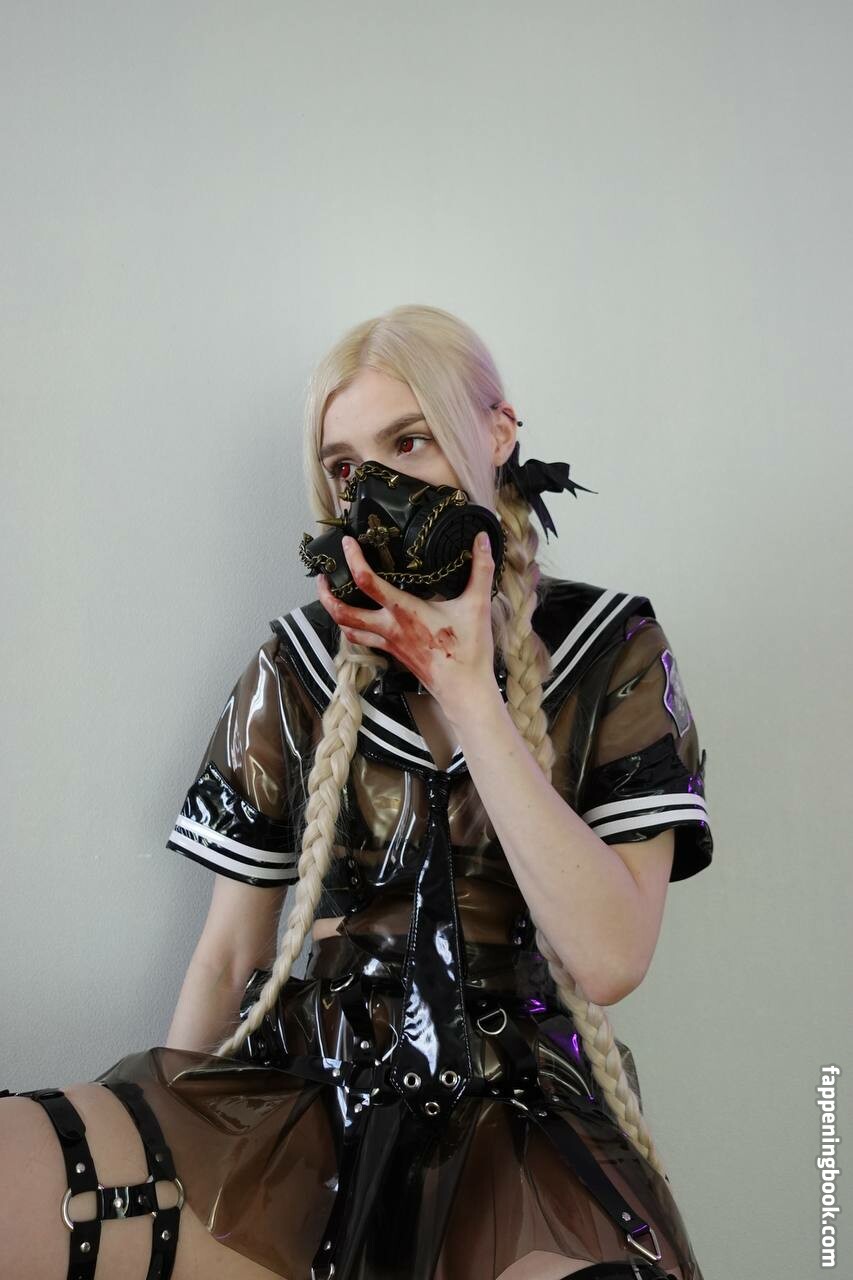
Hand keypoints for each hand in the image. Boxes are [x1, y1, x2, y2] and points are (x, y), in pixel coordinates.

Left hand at [315, 532, 497, 712]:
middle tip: (322, 576)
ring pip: (348, 629)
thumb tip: (483, 539)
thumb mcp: (477, 605)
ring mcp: (388, 643)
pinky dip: (353, 629)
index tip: (348, 542)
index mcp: (403, 611)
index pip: (367, 582)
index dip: (353, 559)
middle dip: (326, 594)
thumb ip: (481, 569)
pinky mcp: (392, 653)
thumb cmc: (468, 651)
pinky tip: (358, 619)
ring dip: (335, 612)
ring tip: (332, 595)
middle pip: (342, 612)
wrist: (463, 689)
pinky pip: (363, 640)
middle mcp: (389, 627)